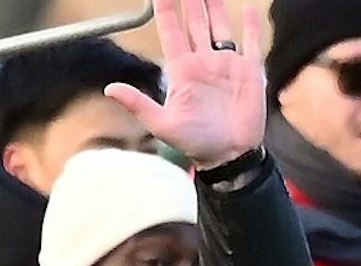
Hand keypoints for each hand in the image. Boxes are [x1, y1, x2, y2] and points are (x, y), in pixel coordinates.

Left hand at [105, 0, 265, 167]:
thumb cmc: (195, 143)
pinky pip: (250, 43)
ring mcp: (226, 65)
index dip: (166, 9)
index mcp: (182, 70)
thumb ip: (138, 104)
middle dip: (191, 0)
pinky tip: (250, 7)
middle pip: (195, 22)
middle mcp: (203, 62)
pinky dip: (251, 25)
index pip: (172, 30)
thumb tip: (109, 89)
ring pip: (220, 26)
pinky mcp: (249, 73)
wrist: (229, 156)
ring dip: (216, 6)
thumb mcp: (162, 124)